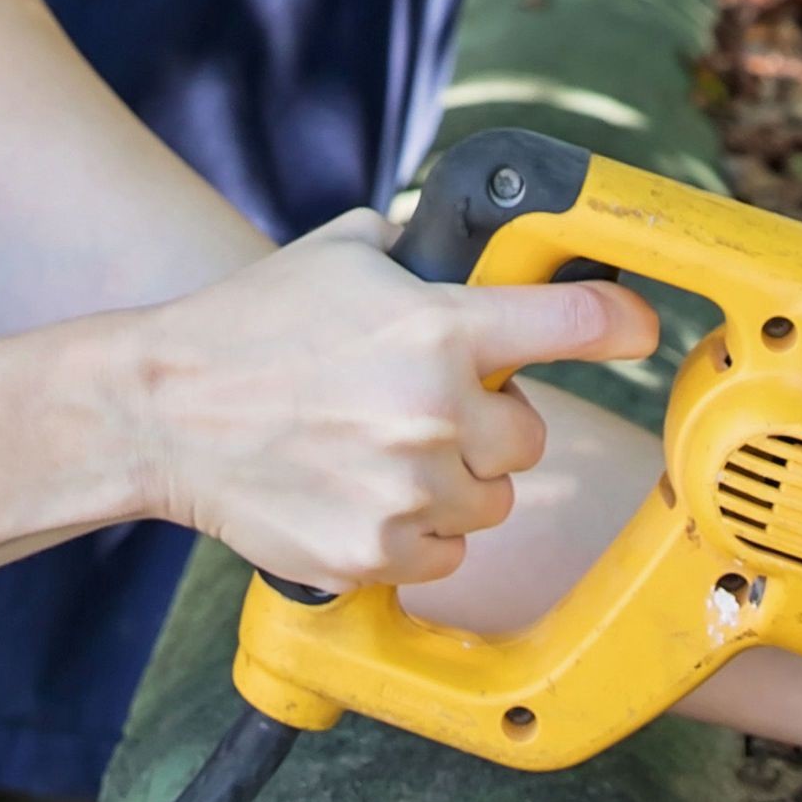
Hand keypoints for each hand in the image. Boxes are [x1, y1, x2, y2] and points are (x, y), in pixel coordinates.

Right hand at [131, 211, 656, 600]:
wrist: (160, 409)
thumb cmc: (249, 326)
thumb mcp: (339, 254)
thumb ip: (419, 252)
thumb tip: (474, 246)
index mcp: (436, 326)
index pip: (574, 325)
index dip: (621, 327)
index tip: (640, 331)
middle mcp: (433, 410)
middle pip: (528, 436)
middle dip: (488, 426)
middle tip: (421, 410)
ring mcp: (406, 490)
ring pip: (488, 503)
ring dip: (451, 485)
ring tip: (376, 454)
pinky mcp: (374, 554)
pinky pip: (441, 556)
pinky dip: (412, 538)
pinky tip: (357, 497)